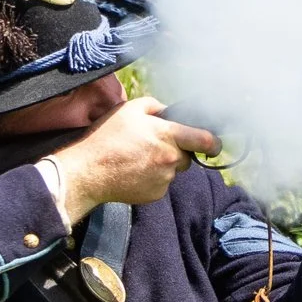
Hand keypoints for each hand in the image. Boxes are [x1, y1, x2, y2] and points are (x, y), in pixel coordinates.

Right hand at [51, 97, 219, 220]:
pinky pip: (161, 184)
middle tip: (152, 147)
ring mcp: (164, 179)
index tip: (214, 145)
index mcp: (168, 135)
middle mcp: (171, 159)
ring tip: (136, 159)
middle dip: (177, 151)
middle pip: (187, 156)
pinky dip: (152, 178)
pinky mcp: (155, 194)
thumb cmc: (106, 137)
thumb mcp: (129, 109)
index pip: (206, 140)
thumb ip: (155, 107)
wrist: (87, 171)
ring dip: (162, 165)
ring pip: (173, 170)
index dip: (214, 143)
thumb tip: (169, 112)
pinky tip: (133, 172)